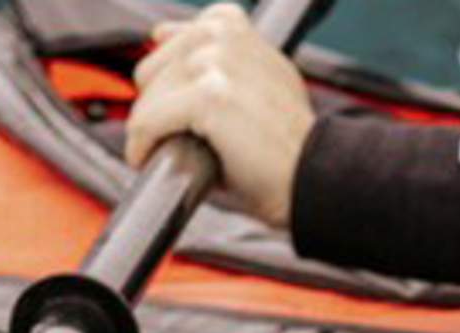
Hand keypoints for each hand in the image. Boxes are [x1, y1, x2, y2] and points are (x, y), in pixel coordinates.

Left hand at [127, 3, 315, 227]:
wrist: (314, 177)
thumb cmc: (290, 145)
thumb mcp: (258, 82)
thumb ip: (214, 55)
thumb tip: (161, 33)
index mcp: (235, 28)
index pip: (175, 37)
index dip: (172, 80)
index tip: (182, 109)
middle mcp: (225, 37)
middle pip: (152, 69)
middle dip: (160, 107)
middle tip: (189, 139)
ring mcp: (216, 63)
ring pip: (148, 98)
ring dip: (154, 131)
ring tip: (182, 152)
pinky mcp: (208, 96)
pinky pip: (147, 122)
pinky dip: (145, 147)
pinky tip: (156, 161)